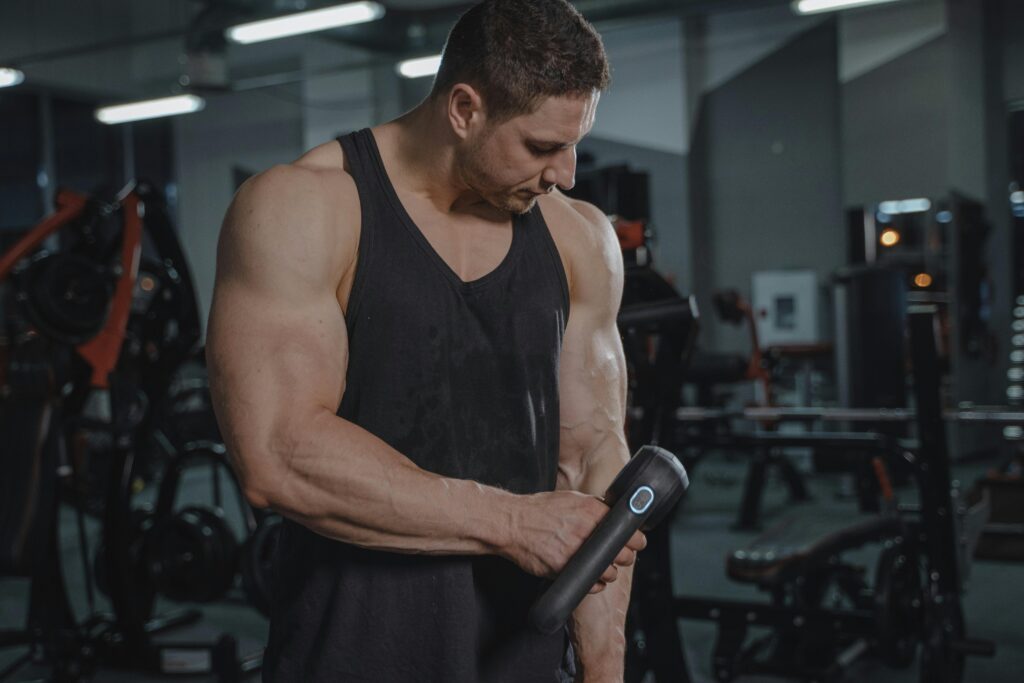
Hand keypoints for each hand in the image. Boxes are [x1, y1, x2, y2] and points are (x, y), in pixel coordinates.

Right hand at [500, 491, 646, 592]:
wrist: (512, 523)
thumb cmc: (539, 510)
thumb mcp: (571, 499)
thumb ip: (594, 508)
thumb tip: (614, 515)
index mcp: (593, 511)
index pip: (630, 531)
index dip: (636, 540)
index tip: (635, 543)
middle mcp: (588, 531)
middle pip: (625, 554)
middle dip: (625, 557)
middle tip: (618, 556)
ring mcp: (577, 552)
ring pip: (610, 572)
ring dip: (609, 572)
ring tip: (601, 567)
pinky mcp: (565, 569)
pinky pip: (592, 584)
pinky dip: (595, 584)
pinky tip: (591, 577)